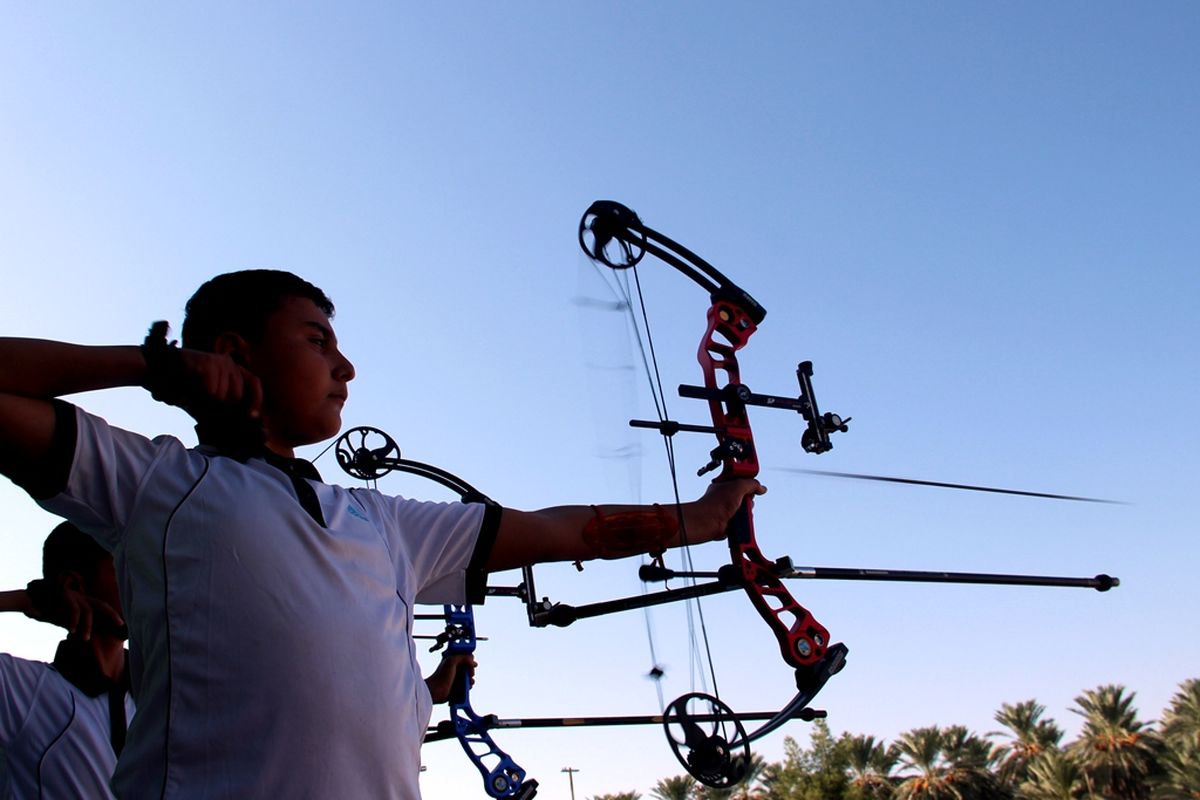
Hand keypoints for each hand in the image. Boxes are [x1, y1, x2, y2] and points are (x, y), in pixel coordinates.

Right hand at [24, 579, 126, 639]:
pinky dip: (74, 622)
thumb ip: (77, 624)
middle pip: (102, 605)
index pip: (102, 607)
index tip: (123, 624)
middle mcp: (81, 597)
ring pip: (88, 611)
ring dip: (87, 627)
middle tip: (120, 625)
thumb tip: (84, 635)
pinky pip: (73, 611)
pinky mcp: (64, 596)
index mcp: (84, 600)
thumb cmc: (49, 610)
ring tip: (85, 639)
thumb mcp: (66, 618)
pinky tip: (71, 632)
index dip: (112, 615)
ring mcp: (73, 596)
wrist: (32, 599)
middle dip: (112, 615)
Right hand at [144, 344, 262, 421]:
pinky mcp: (208, 363)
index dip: (256, 401)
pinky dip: (199, 396)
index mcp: (234, 369)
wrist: (158, 371)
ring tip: (193, 393)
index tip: (253, 417)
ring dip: (206, 401)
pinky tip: (189, 389)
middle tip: (204, 403)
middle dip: (222, 406)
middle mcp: (230, 363)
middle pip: (238, 395)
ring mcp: (219, 362)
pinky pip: (211, 391)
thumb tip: (245, 423)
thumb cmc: (185, 388)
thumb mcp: (210, 399)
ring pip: (222, 395)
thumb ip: (227, 408)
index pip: (255, 384)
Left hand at [425, 653, 476, 703]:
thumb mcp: (451, 661)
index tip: (471, 663)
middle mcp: (455, 668)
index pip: (465, 656)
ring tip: (469, 681)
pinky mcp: (457, 687)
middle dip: (471, 670)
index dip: (470, 659)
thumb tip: (473, 663)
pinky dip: (469, 685)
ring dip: (471, 678)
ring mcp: (456, 677)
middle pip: (469, 666)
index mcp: (453, 660)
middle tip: (470, 673)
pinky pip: (467, 685)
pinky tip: (468, 686)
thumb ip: (464, 657)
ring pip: (469, 676)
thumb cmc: (441, 675)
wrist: (436, 691)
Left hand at [693, 478, 765, 541]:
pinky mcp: (730, 522)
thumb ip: (752, 484)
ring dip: (747, 512)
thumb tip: (762, 488)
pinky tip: (740, 521)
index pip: (742, 482)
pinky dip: (744, 522)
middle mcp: (725, 497)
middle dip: (749, 501)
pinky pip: (743, 522)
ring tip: (741, 513)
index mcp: (725, 485)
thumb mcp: (738, 486)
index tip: (751, 487)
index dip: (748, 484)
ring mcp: (727, 510)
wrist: (709, 522)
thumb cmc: (717, 503)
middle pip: (746, 497)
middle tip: (744, 501)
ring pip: (746, 510)